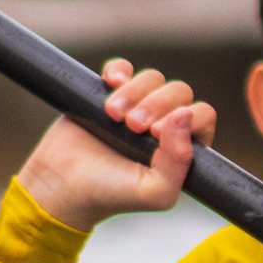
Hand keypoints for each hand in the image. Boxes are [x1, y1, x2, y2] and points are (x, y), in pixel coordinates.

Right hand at [16, 58, 215, 228]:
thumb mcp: (155, 193)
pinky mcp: (109, 93)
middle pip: (179, 91)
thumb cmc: (111, 194)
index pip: (202, 115)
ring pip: (153, 78)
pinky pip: (124, 68)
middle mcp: (163, 125)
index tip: (154, 133)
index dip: (184, 118)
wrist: (60, 186)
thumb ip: (179, 163)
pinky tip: (109, 82)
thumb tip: (185, 115)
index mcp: (182, 147)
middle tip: (133, 127)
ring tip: (113, 115)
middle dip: (157, 104)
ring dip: (134, 92)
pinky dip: (119, 70)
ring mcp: (137, 106)